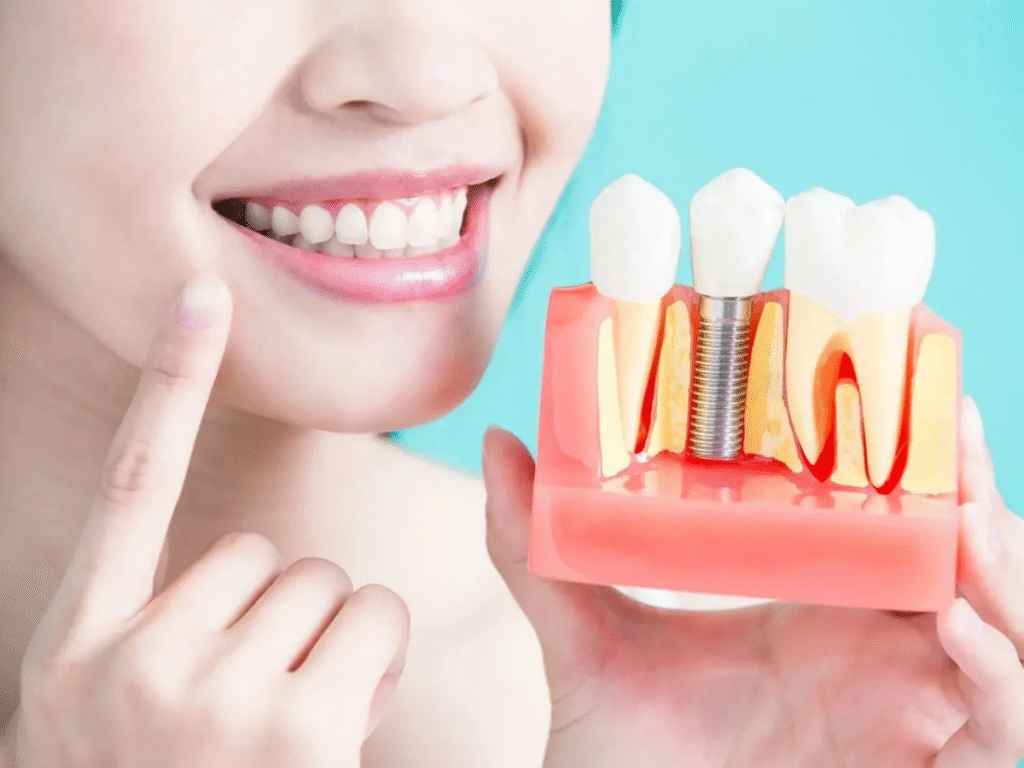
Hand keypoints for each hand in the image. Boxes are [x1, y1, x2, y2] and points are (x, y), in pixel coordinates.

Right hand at [6, 274, 408, 767]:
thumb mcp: (108, 714)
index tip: (199, 295)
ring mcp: (208, 695)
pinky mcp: (291, 727)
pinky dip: (367, 663)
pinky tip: (327, 734)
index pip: (132, 482)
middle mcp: (131, 657)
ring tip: (288, 725)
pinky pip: (368, 622)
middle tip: (258, 699)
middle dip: (284, 614)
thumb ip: (161, 630)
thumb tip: (259, 574)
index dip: (170, 380)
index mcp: (75, 643)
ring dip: (328, 643)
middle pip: (266, 554)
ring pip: (325, 585)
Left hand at [483, 397, 1023, 767]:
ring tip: (967, 511)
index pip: (896, 514)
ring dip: (1001, 564)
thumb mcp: (582, 635)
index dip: (916, 452)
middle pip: (963, 553)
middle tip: (948, 410)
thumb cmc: (621, 754)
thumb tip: (502, 445)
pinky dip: (999, 668)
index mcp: (817, 604)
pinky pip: (1002, 721)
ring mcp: (909, 711)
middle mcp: (876, 649)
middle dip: (972, 484)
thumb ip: (533, 547)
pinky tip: (956, 619)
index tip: (904, 371)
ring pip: (1003, 624)